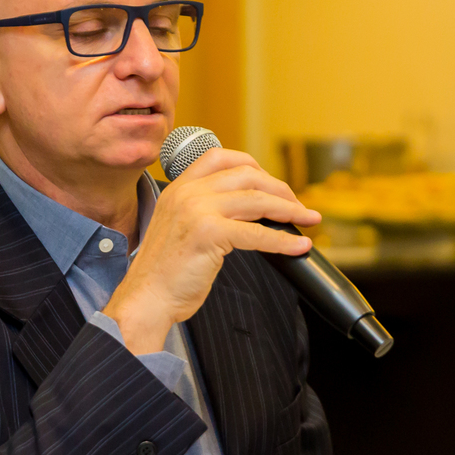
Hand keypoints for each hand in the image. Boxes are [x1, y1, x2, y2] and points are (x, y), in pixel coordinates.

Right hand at [103, 148, 320, 353]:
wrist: (146, 298)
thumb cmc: (165, 272)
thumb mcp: (181, 227)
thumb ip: (204, 210)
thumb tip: (250, 210)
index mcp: (179, 188)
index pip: (220, 157)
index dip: (253, 165)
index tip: (272, 182)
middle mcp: (187, 193)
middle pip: (247, 175)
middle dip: (280, 189)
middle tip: (298, 205)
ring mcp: (197, 211)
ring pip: (257, 201)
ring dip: (290, 209)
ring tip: (308, 219)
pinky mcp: (209, 234)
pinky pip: (258, 233)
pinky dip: (283, 240)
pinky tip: (299, 245)